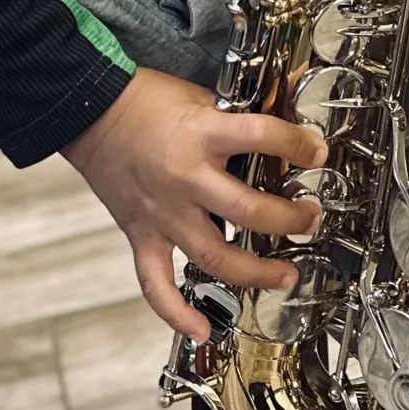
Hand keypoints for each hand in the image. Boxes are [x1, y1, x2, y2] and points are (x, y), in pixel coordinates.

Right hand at [62, 65, 326, 338]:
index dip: (297, 145)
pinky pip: (157, 285)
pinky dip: (177, 313)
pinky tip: (201, 331)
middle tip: (311, 219)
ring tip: (286, 276)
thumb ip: (246, 104)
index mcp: (203, 136)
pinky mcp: (142, 235)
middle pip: (249, 210)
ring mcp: (164, 213)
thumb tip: (294, 79)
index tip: (317, 152)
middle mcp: (185, 179)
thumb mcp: (201, 94)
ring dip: (256, 273)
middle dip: (290, 219)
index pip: (261, 138)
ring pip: (215, 257)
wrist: (91, 111)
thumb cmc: (144, 101)